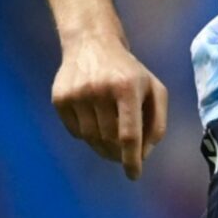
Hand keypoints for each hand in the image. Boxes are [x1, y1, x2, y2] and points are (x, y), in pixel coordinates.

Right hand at [50, 36, 168, 178]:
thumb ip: (157, 122)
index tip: (134, 175)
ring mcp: (76, 94)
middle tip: (124, 154)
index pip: (129, 135)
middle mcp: (99, 90)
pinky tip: (94, 120)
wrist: (91, 42)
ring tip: (111, 139)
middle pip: (109, 140)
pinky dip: (87, 135)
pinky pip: (75, 132)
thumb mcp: (154, 89)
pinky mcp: (59, 98)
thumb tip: (144, 154)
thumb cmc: (129, 72)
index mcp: (127, 87)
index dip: (132, 160)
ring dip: (103, 147)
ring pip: (91, 139)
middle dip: (119, 153)